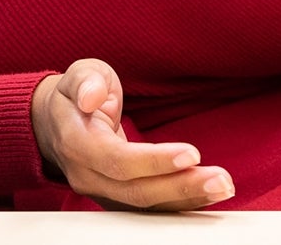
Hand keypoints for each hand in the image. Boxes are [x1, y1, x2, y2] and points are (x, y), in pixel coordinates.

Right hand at [31, 58, 233, 210]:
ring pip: (144, 206)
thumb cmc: (76, 94)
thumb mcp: (79, 73)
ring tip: (224, 187)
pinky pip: (149, 208)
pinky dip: (180, 203)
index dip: (154, 162)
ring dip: (186, 199)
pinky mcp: (116, 197)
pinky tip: (209, 194)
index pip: (117, 161)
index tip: (192, 154)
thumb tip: (90, 97)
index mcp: (77, 143)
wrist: (56, 122)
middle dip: (180, 187)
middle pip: (135, 192)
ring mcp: (100, 191)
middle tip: (221, 180)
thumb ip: (86, 81)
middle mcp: (87, 175)